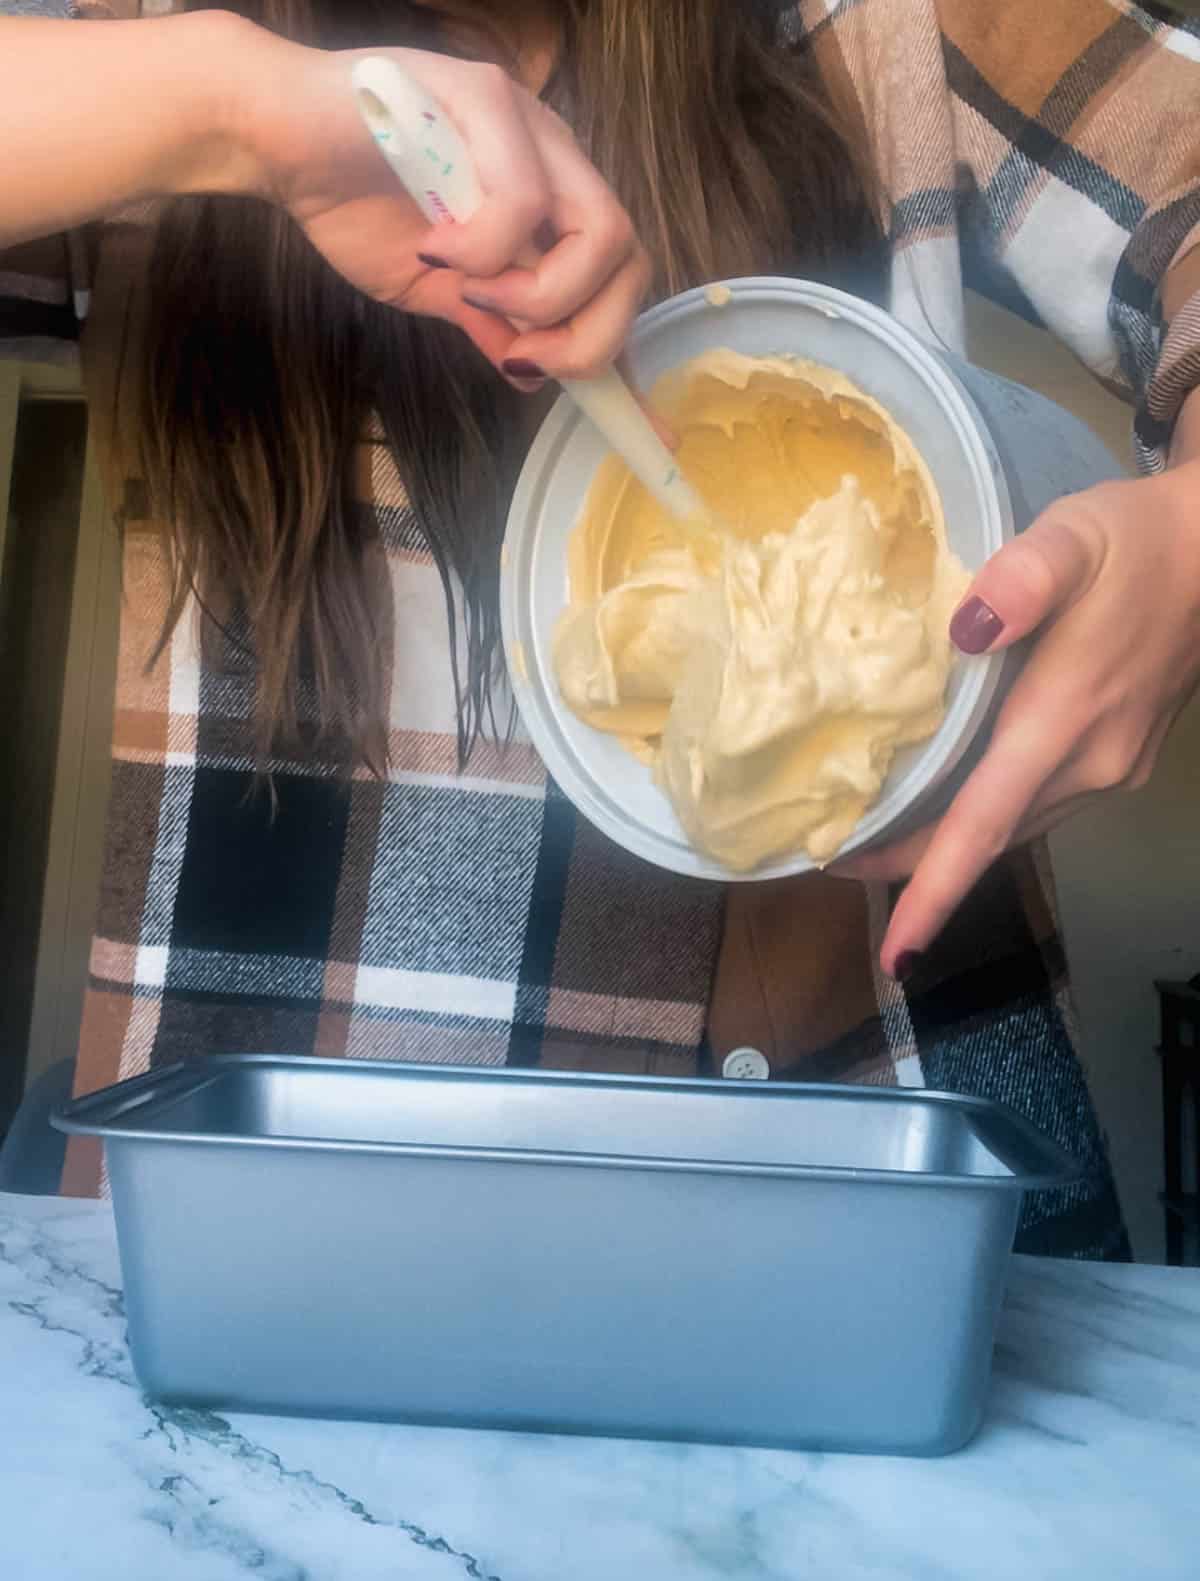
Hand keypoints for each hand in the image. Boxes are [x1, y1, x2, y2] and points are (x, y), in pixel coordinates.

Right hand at [240, 32, 650, 388]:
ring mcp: (527, 122)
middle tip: (521, 354)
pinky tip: (436, 250)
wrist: (276, 140)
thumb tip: (532, 374)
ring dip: (540, 293)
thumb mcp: (436, 289)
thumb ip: (490, 322)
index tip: (565, 388)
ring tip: (473, 294)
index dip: (605, 340)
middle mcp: (555, 155)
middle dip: (586, 332)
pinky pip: (523, 200)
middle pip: (629, 257)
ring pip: (598, 230)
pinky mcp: (484, 97)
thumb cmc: (353, 200)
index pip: (620, 273)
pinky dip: (485, 250)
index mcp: (552, 197)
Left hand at [835, 451, 1199, 977]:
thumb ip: (1021, 579)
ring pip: (1016, 827)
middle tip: (837, 866)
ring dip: (950, 847)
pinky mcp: (1121, 759)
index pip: (985, 826)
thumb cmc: (1136, 539)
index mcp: (1065, 720)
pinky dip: (988, 818)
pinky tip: (951, 803)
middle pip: (989, 838)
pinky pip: (1039, 806)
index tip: (896, 952)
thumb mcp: (1073, 537)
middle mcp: (1091, 763)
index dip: (934, 891)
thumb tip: (965, 629)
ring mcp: (1112, 767)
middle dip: (916, 870)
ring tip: (876, 842)